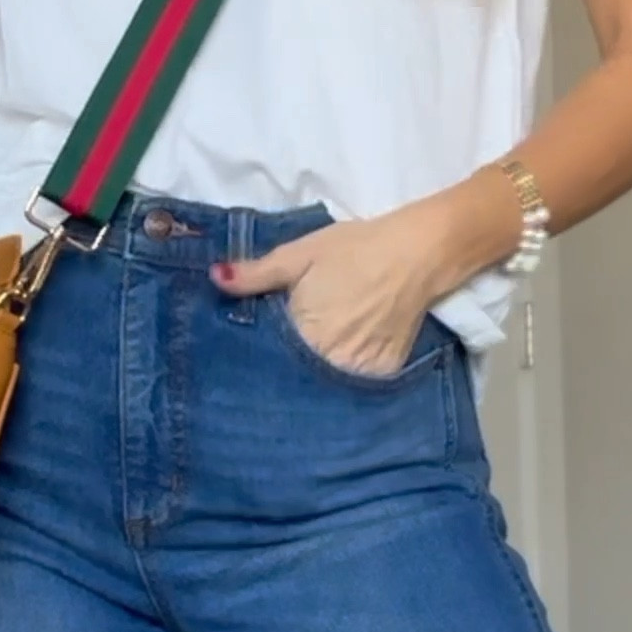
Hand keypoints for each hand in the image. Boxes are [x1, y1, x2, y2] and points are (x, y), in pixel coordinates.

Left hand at [211, 210, 441, 374]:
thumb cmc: (353, 249)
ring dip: (314, 374)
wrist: (417, 252)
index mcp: (303, 334)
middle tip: (281, 350)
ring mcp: (359, 371)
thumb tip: (214, 278)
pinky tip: (341, 357)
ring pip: (324, 381)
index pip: (268, 357)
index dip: (259, 352)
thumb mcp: (299, 254)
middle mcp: (330, 361)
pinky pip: (354, 382)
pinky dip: (345, 373)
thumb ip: (255, 273)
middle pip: (296, 373)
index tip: (249, 348)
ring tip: (309, 357)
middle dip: (284, 365)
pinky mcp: (383, 372)